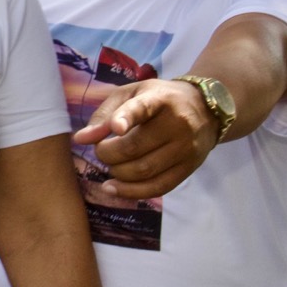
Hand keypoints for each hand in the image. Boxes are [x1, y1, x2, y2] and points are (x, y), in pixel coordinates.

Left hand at [72, 79, 216, 199]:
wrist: (206, 110)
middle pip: (134, 148)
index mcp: (160, 99)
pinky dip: (131, 191)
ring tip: (110, 165)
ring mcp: (185, 149)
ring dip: (117, 173)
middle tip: (101, 150)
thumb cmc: (160, 100)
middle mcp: (177, 125)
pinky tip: (113, 188)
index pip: (143, 109)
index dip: (127, 118)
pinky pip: (158, 187)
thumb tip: (81, 139)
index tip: (116, 128)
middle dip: (107, 154)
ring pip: (144, 171)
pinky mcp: (188, 169)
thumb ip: (105, 114)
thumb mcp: (132, 94)